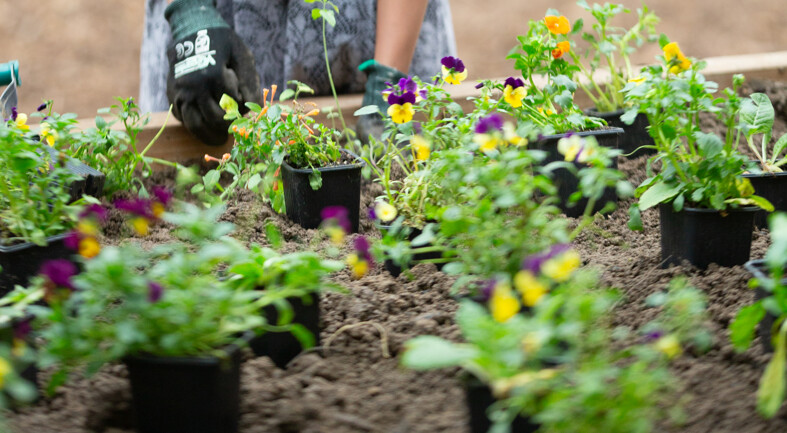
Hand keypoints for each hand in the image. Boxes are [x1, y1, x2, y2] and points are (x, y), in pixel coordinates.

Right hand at [165, 0, 260, 145]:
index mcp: (213, 76)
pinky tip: (205, 126)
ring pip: (194, 125)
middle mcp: (194, 86)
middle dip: (227, 128)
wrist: (192, 29)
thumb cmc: (222, 43)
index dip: (241, 111)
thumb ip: (250, 81)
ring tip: (220, 139)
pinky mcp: (172, 95)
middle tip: (234, 132)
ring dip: (209, 135)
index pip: (232, 106)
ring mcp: (181, 92)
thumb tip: (255, 108)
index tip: (245, 109)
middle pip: (213, 120)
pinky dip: (194, 126)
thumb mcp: (242, 55)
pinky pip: (182, 118)